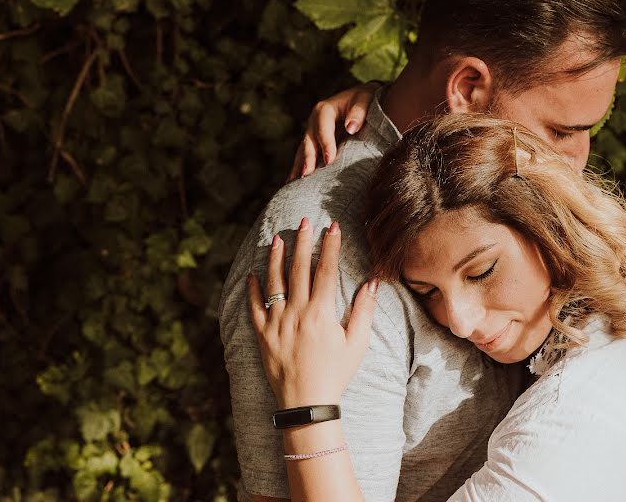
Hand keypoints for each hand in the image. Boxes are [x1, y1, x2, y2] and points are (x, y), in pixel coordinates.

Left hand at [247, 218, 377, 407]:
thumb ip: (364, 311)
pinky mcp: (262, 335)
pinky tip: (254, 274)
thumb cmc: (336, 374)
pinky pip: (254, 307)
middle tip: (304, 221)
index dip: (330, 246)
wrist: (306, 404)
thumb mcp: (357, 343)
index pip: (326, 270)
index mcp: (321, 313)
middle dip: (303, 242)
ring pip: (274, 282)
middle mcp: (296, 313)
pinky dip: (253, 290)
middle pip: (299, 269)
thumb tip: (372, 282)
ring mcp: (277, 323)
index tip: (333, 226)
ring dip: (276, 258)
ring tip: (277, 239)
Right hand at [287, 82, 377, 181]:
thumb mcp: (365, 99)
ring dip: (299, 166)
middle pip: (309, 141)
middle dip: (308, 158)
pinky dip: (298, 169)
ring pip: (303, 151)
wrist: (362, 99)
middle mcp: (314, 121)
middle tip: (307, 175)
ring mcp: (312, 132)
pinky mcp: (314, 142)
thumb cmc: (365, 99)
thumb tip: (351, 127)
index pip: (323, 128)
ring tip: (293, 184)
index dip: (325, 144)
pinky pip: (304, 156)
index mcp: (324, 109)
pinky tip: (292, 183)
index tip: (329, 160)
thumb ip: (359, 111)